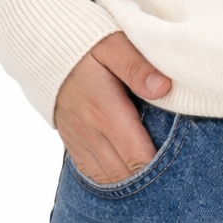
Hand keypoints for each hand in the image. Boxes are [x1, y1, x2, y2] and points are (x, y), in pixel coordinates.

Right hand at [54, 33, 172, 183]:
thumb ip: (137, 66)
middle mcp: (90, 132)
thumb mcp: (113, 45)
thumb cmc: (84, 42)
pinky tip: (124, 172)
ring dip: (128, 180)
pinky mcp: (70, 138)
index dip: (160, 168)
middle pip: (123, 174)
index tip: (181, 167)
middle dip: (148, 179)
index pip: (137, 158)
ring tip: (152, 176)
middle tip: (173, 175)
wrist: (41, 45)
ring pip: (106, 177)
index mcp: (105, 112)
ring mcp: (78, 138)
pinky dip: (109, 177)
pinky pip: (90, 170)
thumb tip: (164, 89)